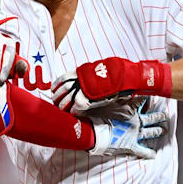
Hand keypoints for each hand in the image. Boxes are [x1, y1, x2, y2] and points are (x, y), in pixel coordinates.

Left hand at [52, 57, 169, 112]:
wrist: (127, 77)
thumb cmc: (117, 74)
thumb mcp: (101, 70)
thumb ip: (92, 75)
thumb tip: (88, 77)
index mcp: (82, 72)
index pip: (63, 79)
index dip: (57, 86)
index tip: (54, 91)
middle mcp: (80, 80)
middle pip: (62, 90)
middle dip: (57, 97)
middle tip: (55, 103)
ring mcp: (84, 90)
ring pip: (65, 99)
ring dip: (62, 106)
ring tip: (61, 110)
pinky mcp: (88, 100)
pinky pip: (75, 107)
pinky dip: (73, 111)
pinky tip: (73, 113)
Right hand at [87, 100, 166, 159]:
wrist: (94, 132)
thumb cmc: (97, 116)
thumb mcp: (106, 102)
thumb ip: (113, 95)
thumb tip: (117, 86)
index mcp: (131, 110)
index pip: (143, 100)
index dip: (148, 97)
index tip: (154, 94)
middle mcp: (136, 122)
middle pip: (151, 118)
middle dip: (159, 116)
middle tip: (165, 114)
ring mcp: (135, 134)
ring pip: (150, 132)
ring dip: (157, 131)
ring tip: (164, 131)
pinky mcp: (131, 146)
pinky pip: (142, 151)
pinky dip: (148, 153)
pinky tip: (154, 154)